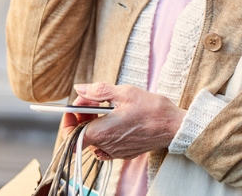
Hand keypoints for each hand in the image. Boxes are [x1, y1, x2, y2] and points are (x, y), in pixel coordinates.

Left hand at [60, 83, 186, 160]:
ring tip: (108, 107)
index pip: (70, 136)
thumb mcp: (124, 92)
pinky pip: (106, 144)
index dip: (67, 121)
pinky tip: (116, 119)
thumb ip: (98, 91)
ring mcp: (116, 152)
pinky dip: (106, 131)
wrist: (174, 126)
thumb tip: (80, 88)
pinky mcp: (125, 153)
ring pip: (95, 138)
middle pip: (82, 133)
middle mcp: (106, 146)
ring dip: (95, 122)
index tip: (73, 108)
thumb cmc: (152, 109)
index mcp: (102, 132)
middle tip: (94, 100)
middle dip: (83, 115)